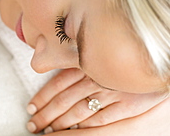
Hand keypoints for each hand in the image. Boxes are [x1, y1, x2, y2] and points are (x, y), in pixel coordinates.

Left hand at [26, 68, 167, 133]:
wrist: (150, 59)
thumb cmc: (120, 55)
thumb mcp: (96, 53)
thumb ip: (79, 60)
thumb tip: (51, 61)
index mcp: (88, 63)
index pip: (59, 83)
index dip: (43, 96)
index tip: (31, 107)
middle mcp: (96, 77)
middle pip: (65, 99)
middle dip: (46, 114)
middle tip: (32, 123)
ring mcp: (111, 92)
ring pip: (78, 112)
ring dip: (60, 123)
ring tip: (45, 130)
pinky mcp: (126, 105)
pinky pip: (100, 120)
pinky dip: (83, 128)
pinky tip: (70, 132)